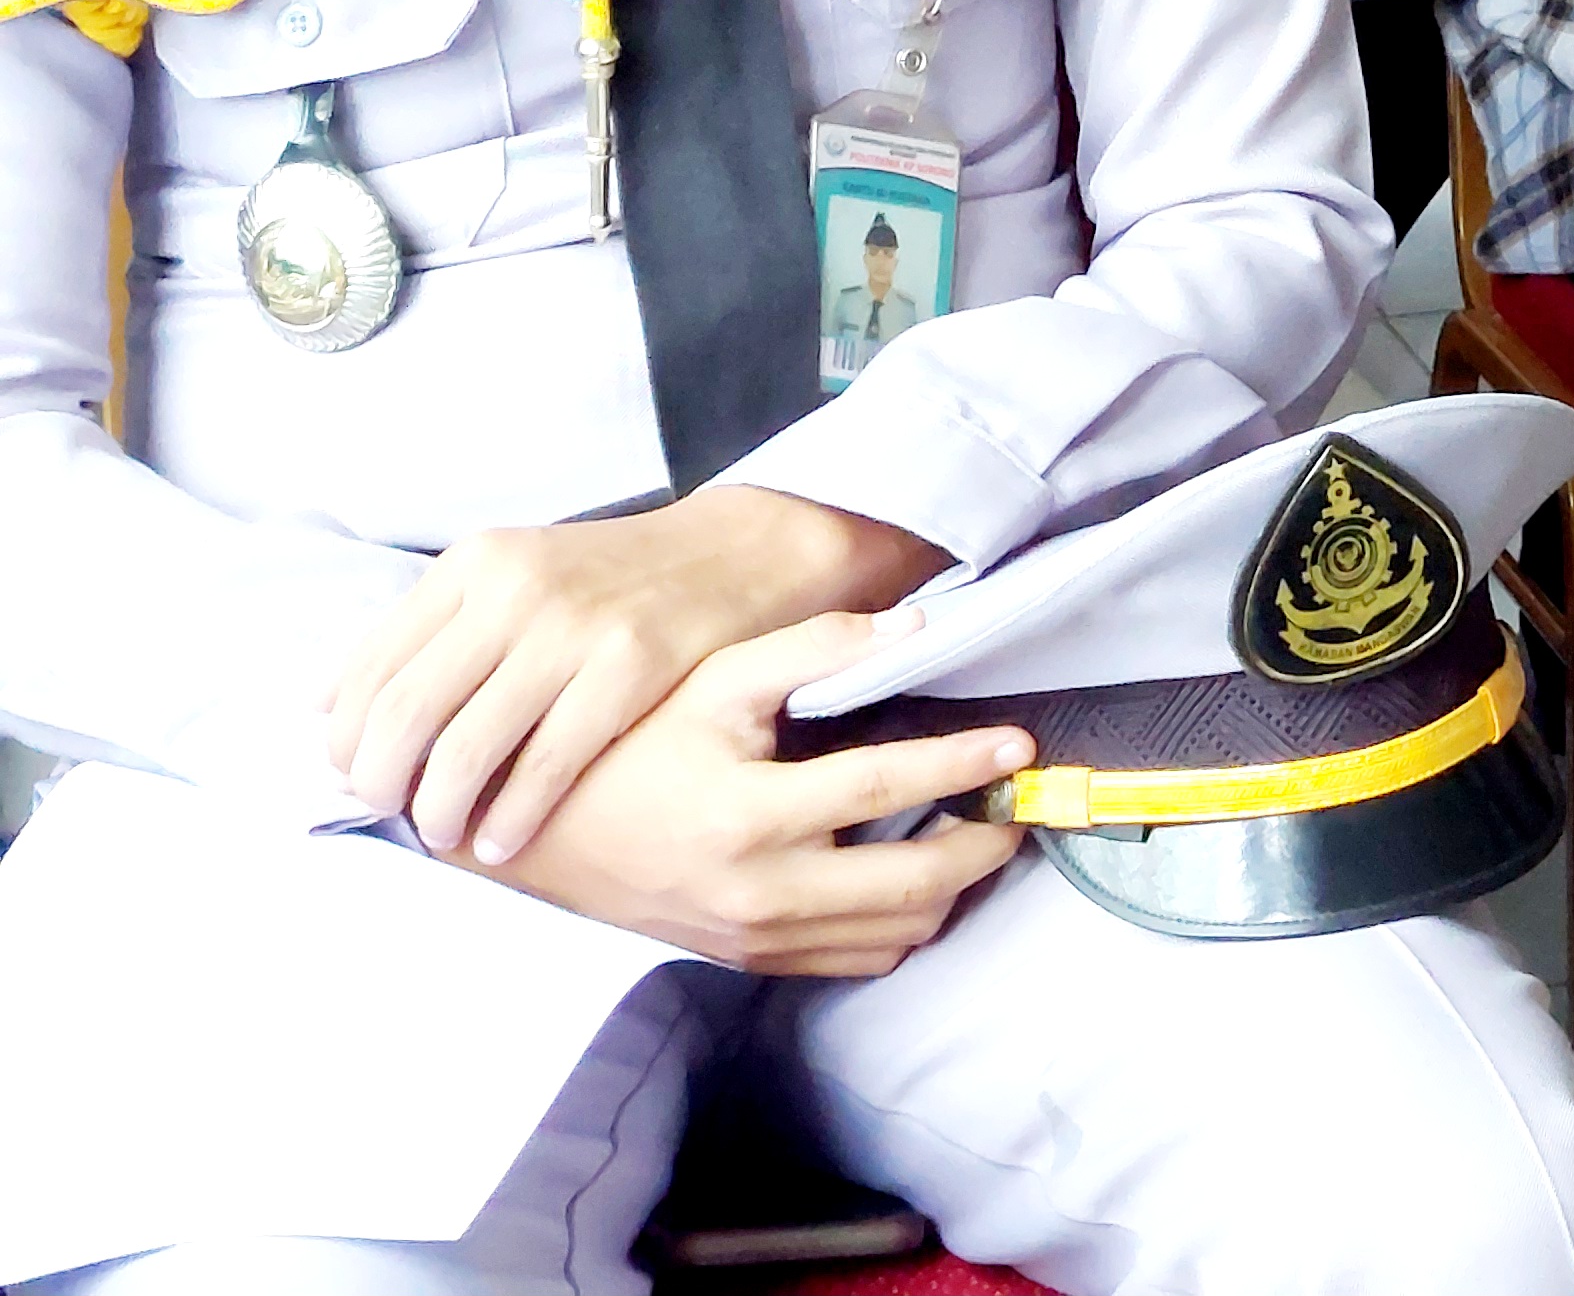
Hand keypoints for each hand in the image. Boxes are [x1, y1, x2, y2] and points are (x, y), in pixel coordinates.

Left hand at [327, 487, 951, 865]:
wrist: (741, 553)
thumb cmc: (615, 580)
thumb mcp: (518, 573)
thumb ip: (432, 629)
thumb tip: (324, 707)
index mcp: (475, 564)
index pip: (371, 669)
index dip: (346, 741)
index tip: (353, 778)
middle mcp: (513, 589)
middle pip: (404, 714)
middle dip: (380, 784)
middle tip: (389, 815)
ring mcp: (573, 628)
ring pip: (465, 749)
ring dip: (439, 812)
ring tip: (443, 835)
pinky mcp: (631, 667)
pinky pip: (545, 765)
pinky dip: (511, 816)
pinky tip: (501, 840)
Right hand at [460, 610, 1029, 978]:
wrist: (539, 835)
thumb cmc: (629, 745)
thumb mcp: (713, 680)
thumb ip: (813, 649)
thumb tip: (915, 627)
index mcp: (750, 816)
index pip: (888, 784)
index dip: (965, 763)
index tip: (1019, 745)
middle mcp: (758, 891)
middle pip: (913, 884)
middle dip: (985, 844)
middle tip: (1017, 803)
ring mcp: (754, 938)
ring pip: (895, 934)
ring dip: (952, 889)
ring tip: (974, 832)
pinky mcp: (748, 961)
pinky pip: (854, 961)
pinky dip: (901, 924)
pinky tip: (911, 873)